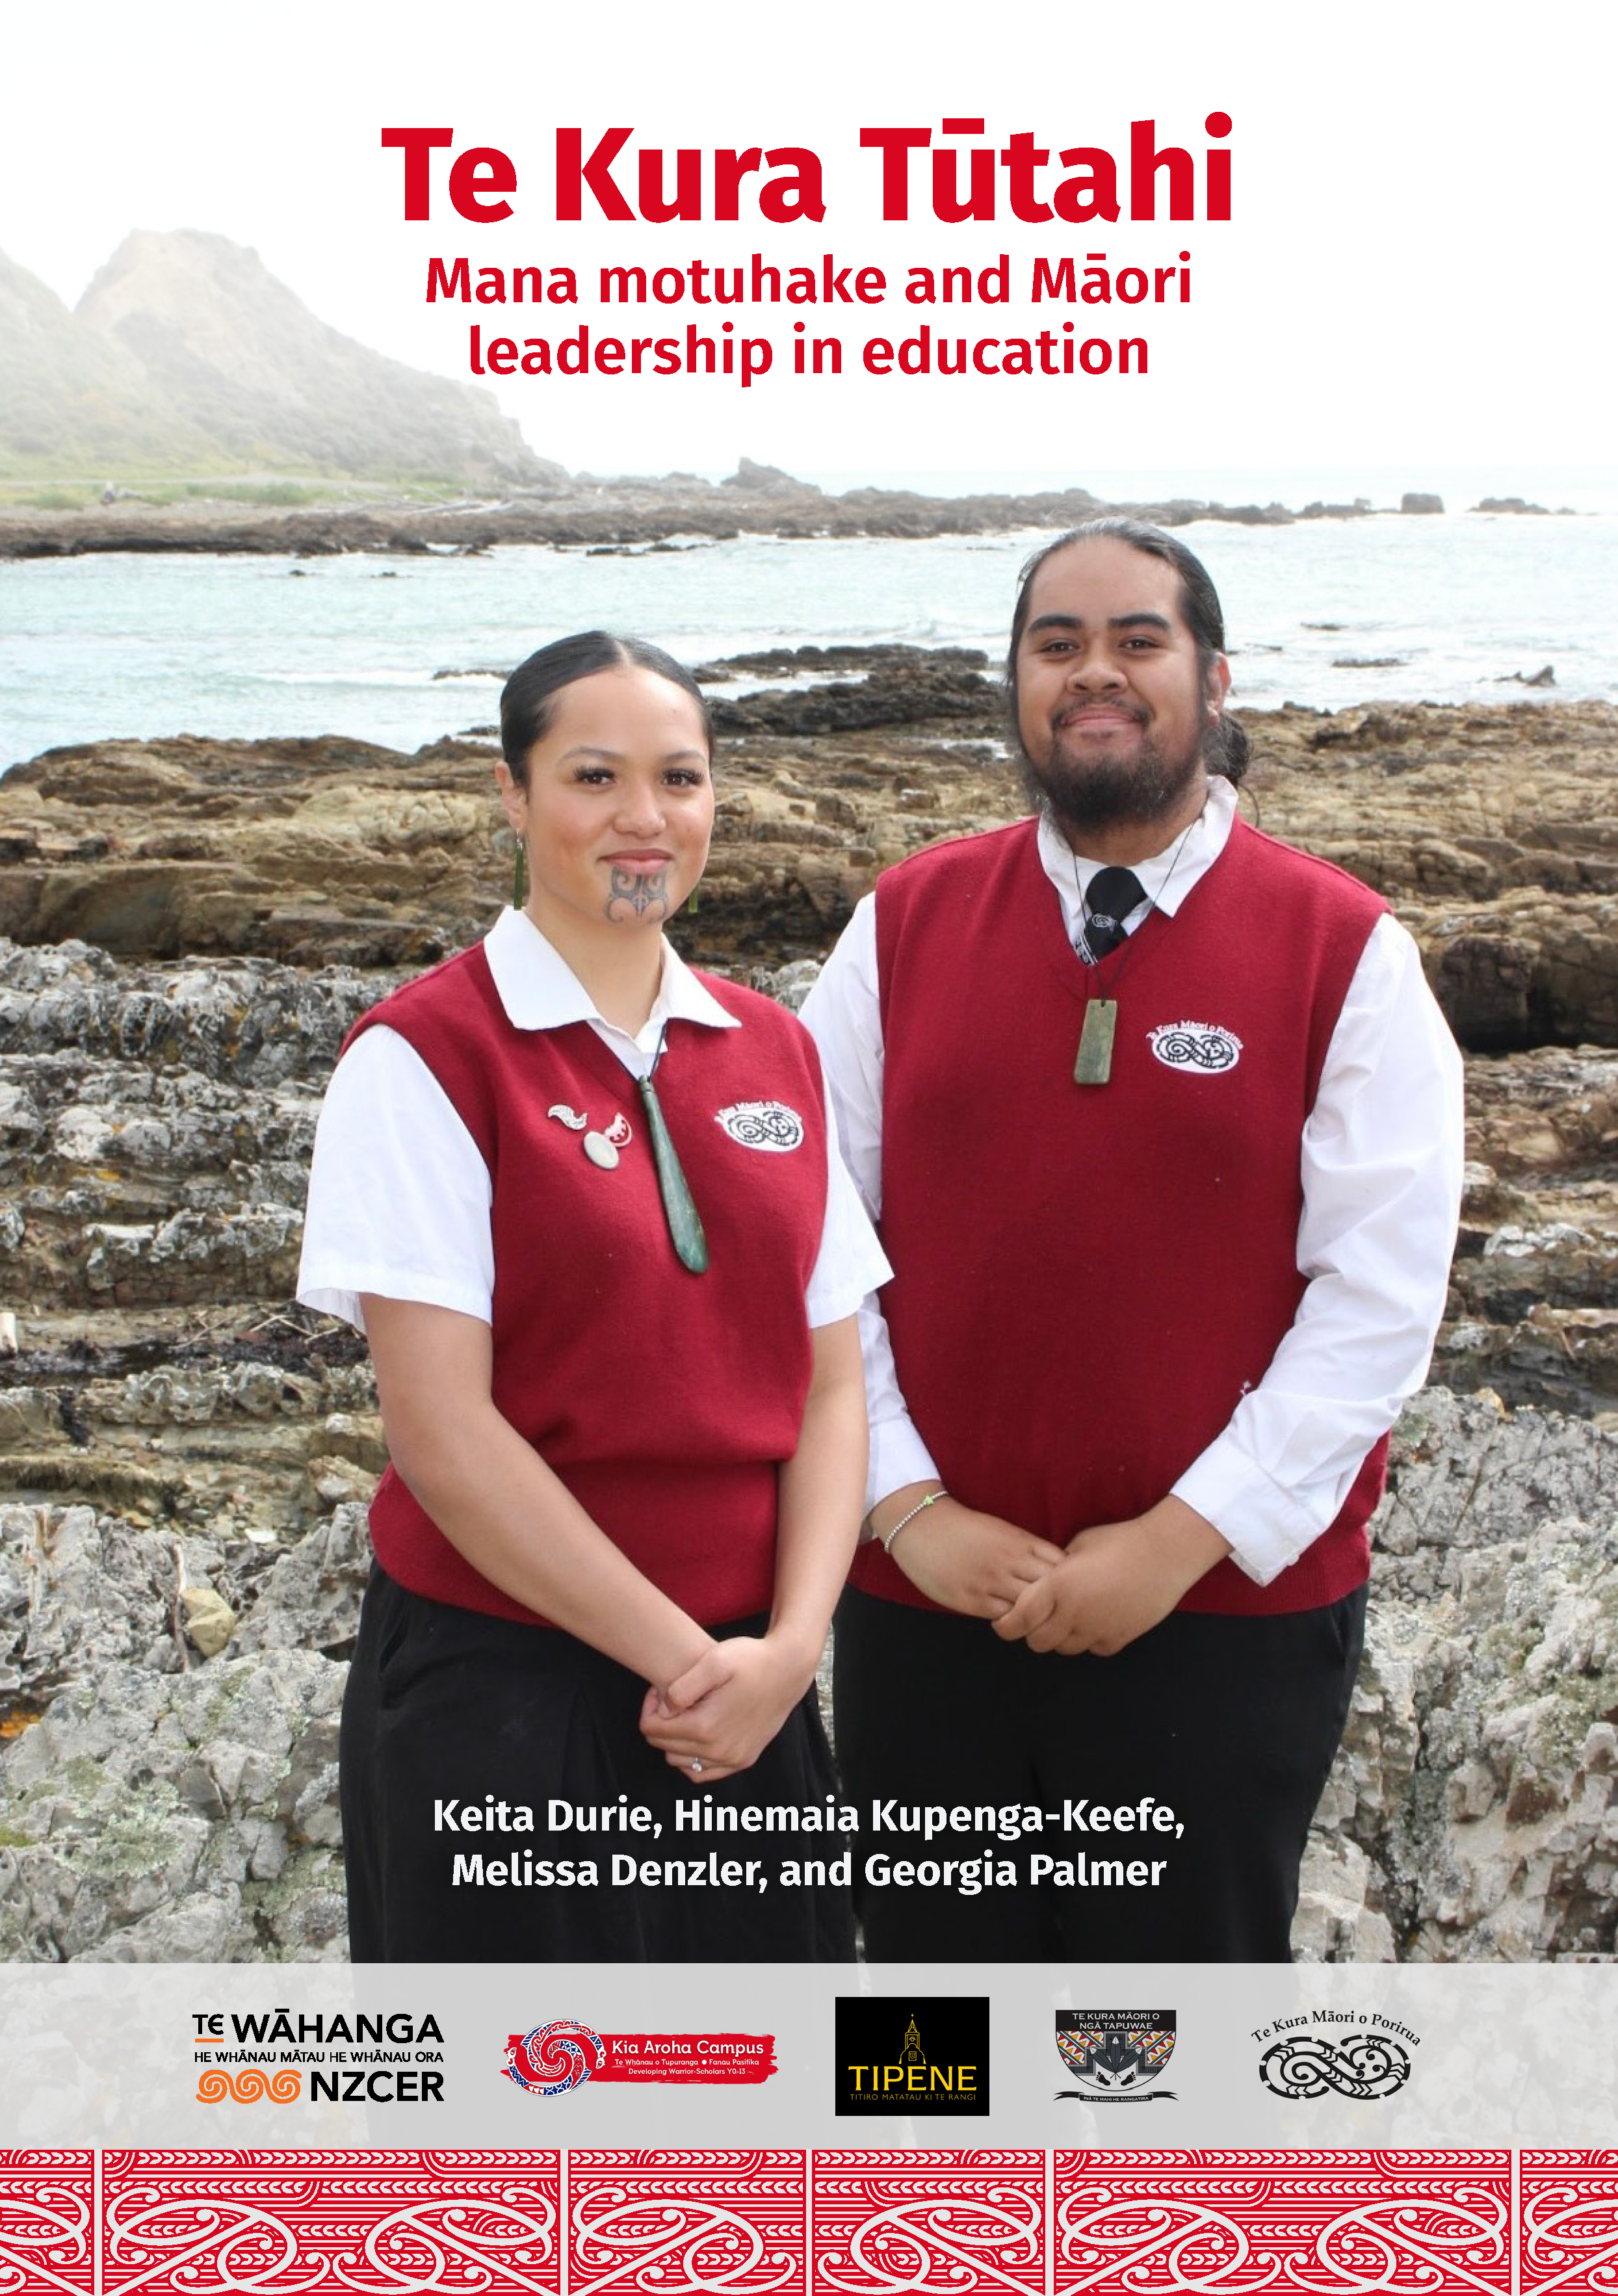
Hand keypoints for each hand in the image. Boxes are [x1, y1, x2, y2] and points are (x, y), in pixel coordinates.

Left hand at [639, 1634, 816, 1782]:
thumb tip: (664, 1711)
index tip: (660, 1689)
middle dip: (660, 1722)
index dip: (649, 1707)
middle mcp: (718, 1750)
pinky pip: (702, 1773)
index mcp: (706, 1727)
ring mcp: (733, 1759)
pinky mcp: (744, 1760)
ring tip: (686, 1712)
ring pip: (680, 1761)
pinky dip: (692, 1758)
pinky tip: (697, 1735)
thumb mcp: (713, 1661)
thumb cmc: (750, 1660)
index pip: (652, 1729)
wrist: (788, 1668)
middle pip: (664, 1746)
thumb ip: (681, 1688)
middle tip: (672, 1698)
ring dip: (675, 1739)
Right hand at [876, 1489, 1065, 1619]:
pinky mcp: (973, 1600)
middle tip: (1061, 1612)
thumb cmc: (963, 1528)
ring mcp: (992, 1582)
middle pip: (1054, 1588)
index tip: (1069, 1587)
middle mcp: (1011, 1561)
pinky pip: (1007, 1619)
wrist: (922, 1525)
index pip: (1063, 1565)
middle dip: (1061, 1601)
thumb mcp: (1002, 1531)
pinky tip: (1015, 1623)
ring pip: (1032, 1608)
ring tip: (1040, 1622)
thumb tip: (1053, 1572)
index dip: (1071, 1579)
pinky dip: (1016, 1624)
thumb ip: (1026, 1549)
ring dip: (1039, 1617)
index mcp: (1021, 1541)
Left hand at [992, 1499, 1230, 1654]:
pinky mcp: (1119, 1638)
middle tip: (1035, 1620)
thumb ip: (1055, 1569)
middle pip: (1038, 1642)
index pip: (1018, 1621)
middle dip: (1032, 1633)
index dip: (1005, 1627)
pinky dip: (1089, 1639)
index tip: (1001, 1624)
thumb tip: (1043, 1581)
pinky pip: (1094, 1648)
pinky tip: (1094, 1620)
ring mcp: (1097, 1629)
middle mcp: (1074, 1613)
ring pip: (1065, 1648)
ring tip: (1067, 1618)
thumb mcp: (1078, 1546)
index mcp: (1057, 1587)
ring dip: (1060, 1637)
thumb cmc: (1120, 1540)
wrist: (1165, 1553)